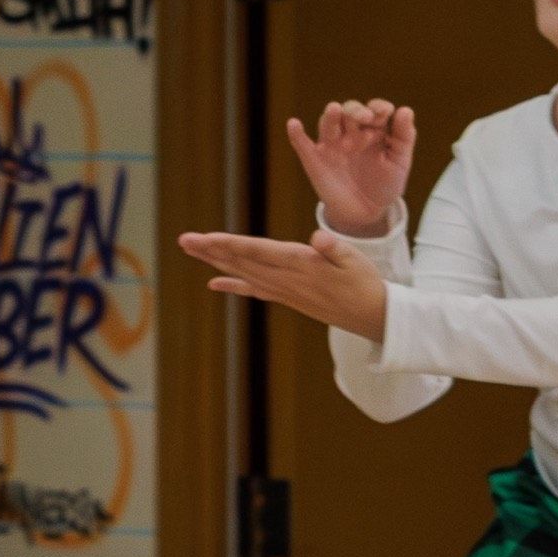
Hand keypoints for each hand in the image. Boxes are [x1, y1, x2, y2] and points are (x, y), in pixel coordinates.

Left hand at [175, 225, 394, 339]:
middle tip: (184, 240)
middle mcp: (287, 280)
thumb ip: (336, 249)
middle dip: (212, 250)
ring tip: (192, 249)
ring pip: (244, 274)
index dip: (232, 244)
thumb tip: (319, 239)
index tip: (206, 238)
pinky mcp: (288, 298)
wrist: (373, 318)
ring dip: (216, 261)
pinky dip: (233, 285)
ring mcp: (285, 291)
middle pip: (243, 262)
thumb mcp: (357, 261)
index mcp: (302, 266)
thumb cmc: (367, 283)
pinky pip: (254, 290)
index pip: (260, 252)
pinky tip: (214, 282)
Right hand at [284, 98, 418, 236]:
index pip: (374, 110)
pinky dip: (296, 134)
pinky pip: (302, 144)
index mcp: (373, 130)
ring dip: (332, 116)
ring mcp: (331, 145)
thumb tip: (406, 110)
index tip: (385, 112)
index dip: (379, 107)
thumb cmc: (384, 184)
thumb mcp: (400, 162)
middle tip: (365, 116)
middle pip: (349, 112)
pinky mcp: (315, 160)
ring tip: (335, 109)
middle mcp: (351, 133)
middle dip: (356, 111)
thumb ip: (404, 137)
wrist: (366, 213)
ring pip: (328, 123)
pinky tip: (294, 124)